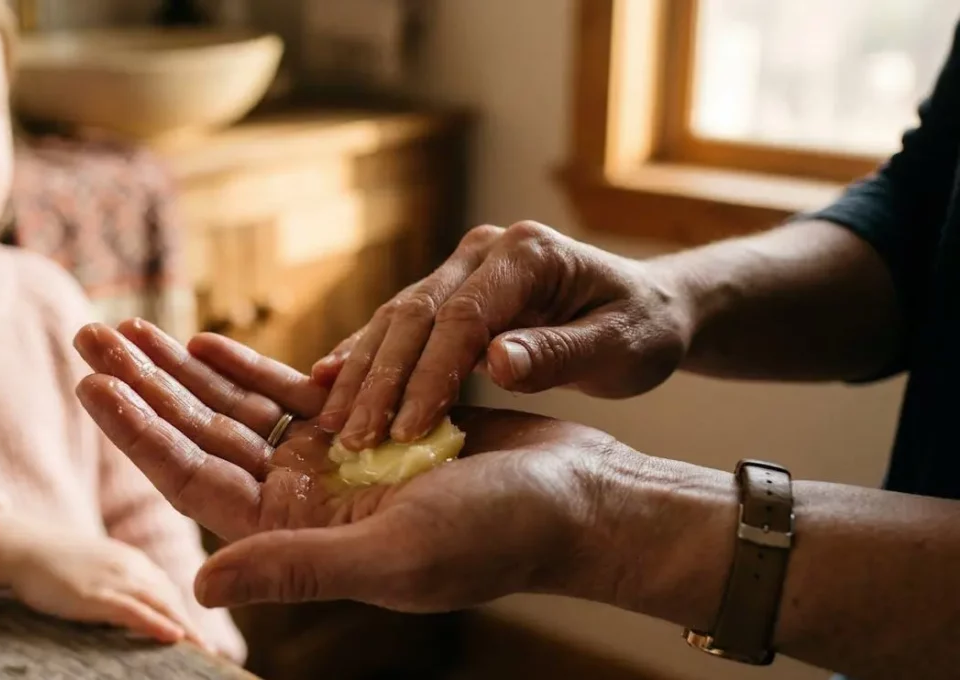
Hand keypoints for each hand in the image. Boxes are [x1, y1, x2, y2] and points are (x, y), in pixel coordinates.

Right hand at [10, 531, 208, 647]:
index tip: (203, 640)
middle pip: (172, 599)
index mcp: (133, 562)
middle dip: (194, 626)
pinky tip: (175, 637)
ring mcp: (114, 579)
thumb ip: (120, 585)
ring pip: (161, 604)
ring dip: (186, 629)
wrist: (22, 549)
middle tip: (214, 654)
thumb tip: (136, 612)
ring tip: (205, 652)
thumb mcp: (97, 570)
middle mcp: (131, 567)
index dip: (187, 615)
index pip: (168, 591)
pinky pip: (133, 610)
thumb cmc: (55, 564)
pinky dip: (157, 623)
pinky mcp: (95, 594)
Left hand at [73, 320, 629, 610]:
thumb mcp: (395, 555)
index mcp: (297, 538)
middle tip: (87, 333)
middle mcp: (300, 502)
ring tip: (127, 326)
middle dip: (143, 385)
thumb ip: (297, 566)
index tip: (92, 383)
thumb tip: (198, 584)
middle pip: (199, 435)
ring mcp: (327, 462)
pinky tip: (205, 336)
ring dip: (181, 368)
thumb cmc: (500, 535)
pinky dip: (245, 364)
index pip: (194, 480)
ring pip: (234, 408)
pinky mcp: (361, 424)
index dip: (140, 432)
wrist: (576, 500)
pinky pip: (287, 391)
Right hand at [311, 221, 691, 450]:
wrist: (647, 309)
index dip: (430, 374)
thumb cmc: (643, 331)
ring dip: (361, 372)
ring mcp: (463, 267)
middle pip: (417, 314)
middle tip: (354, 437)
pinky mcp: (448, 292)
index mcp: (528, 254)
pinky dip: (364, 355)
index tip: (407, 429)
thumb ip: (559, 353)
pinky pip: (399, 325)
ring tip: (331, 421)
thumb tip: (495, 362)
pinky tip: (327, 381)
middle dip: (381, 379)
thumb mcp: (621, 348)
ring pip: (396, 319)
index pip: (463, 315)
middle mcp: (486, 251)